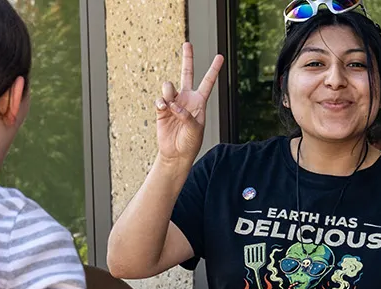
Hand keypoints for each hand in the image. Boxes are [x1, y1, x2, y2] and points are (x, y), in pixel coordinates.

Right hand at [156, 43, 223, 163]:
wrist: (176, 154)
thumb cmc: (190, 142)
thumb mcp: (195, 130)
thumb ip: (187, 115)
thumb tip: (174, 105)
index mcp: (199, 102)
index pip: (208, 82)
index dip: (214, 70)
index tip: (220, 57)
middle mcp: (186, 99)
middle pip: (187, 74)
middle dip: (187, 58)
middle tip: (187, 44)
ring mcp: (173, 102)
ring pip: (169, 86)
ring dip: (168, 91)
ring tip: (170, 103)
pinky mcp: (161, 109)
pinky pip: (160, 99)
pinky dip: (161, 103)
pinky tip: (163, 109)